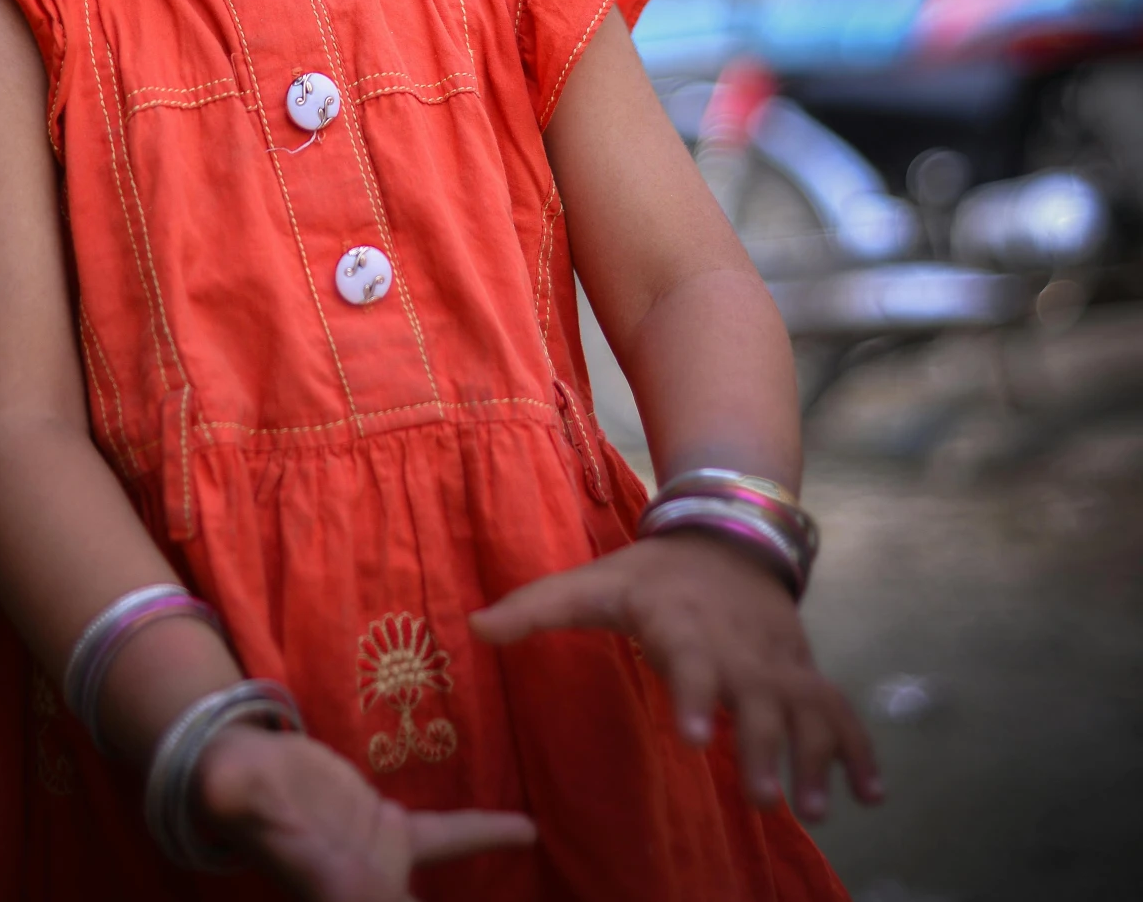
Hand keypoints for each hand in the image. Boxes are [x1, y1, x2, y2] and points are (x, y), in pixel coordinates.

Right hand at [195, 722, 535, 899]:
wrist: (240, 770)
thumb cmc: (226, 781)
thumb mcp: (227, 787)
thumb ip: (229, 789)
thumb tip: (219, 782)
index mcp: (327, 885)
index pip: (376, 896)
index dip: (389, 896)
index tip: (402, 890)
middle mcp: (358, 887)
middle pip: (400, 901)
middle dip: (426, 901)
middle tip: (522, 880)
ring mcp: (377, 865)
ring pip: (420, 889)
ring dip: (457, 889)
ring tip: (526, 847)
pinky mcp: (389, 832)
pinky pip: (444, 839)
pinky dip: (485, 833)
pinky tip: (527, 830)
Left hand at [470, 533, 881, 822]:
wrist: (725, 535)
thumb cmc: (651, 576)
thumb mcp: (595, 582)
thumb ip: (537, 608)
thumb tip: (472, 626)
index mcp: (683, 626)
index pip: (688, 661)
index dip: (693, 698)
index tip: (693, 739)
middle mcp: (738, 647)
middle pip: (757, 698)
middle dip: (763, 747)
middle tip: (764, 799)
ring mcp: (779, 662)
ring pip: (807, 709)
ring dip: (816, 757)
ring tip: (816, 810)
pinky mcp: (806, 673)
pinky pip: (840, 710)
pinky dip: (860, 750)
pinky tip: (872, 795)